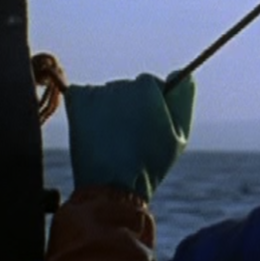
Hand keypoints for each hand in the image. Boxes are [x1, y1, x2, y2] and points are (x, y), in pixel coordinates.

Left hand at [65, 73, 194, 200]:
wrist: (112, 186)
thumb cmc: (150, 164)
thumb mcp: (180, 136)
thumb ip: (183, 101)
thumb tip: (183, 75)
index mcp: (147, 86)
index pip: (150, 84)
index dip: (151, 107)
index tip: (147, 128)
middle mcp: (121, 83)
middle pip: (127, 88)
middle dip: (129, 106)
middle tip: (129, 137)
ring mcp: (97, 92)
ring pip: (106, 94)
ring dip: (108, 109)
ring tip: (111, 139)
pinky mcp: (76, 101)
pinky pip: (82, 95)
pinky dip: (85, 109)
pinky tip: (93, 131)